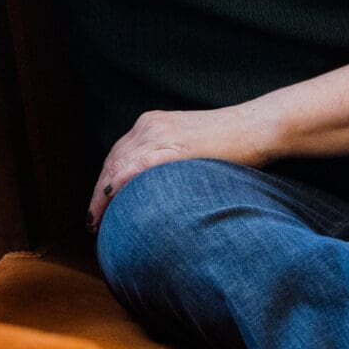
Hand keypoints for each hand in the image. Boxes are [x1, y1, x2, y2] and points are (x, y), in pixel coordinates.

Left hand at [88, 106, 277, 227]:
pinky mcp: (169, 147)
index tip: (99, 206)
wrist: (256, 127)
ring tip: (97, 224)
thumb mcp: (193, 148)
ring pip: (115, 168)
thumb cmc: (234, 143)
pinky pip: (132, 170)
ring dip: (101, 198)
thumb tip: (161, 192)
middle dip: (98, 194)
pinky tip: (109, 206)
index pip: (118, 156)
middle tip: (92, 222)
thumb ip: (172, 161)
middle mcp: (148, 126)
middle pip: (111, 162)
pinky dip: (115, 189)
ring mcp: (157, 134)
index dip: (104, 183)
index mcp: (152, 124)